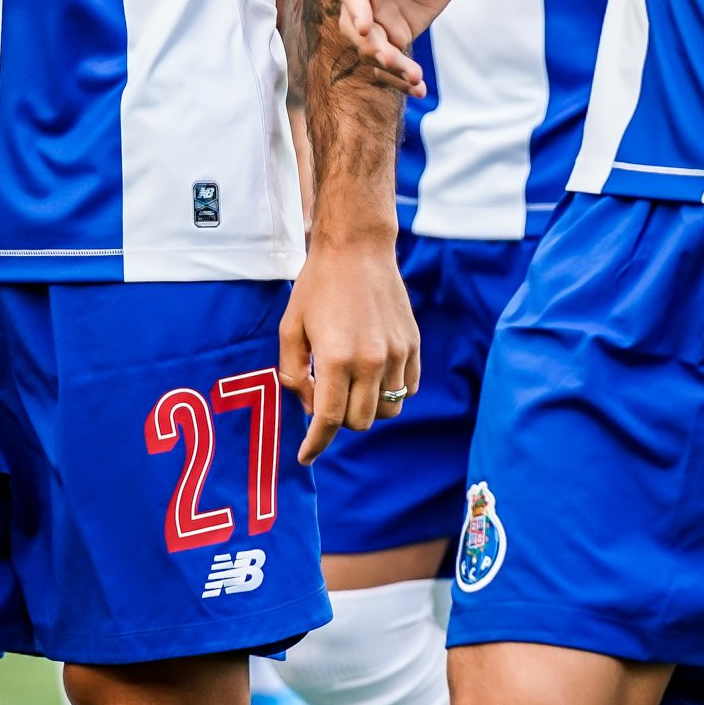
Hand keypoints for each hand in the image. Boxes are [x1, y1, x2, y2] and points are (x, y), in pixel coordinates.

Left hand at [277, 232, 419, 463]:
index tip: (306, 456)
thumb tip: (309, 404)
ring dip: (367, 409)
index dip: (315, 444)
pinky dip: (390, 392)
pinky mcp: (413, 346)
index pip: (328, 420)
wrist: (357, 249)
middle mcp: (371, 361)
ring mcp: (397, 354)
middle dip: (338, 421)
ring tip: (350, 387)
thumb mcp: (290, 328)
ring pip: (387, 410)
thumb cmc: (317, 286)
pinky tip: (373, 375)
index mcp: (336, 358)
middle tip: (324, 400)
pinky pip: (408, 389)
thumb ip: (292, 373)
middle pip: (359, 421)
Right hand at [335, 0, 473, 87]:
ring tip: (414, 79)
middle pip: (354, 25)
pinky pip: (392, 61)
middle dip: (369, 45)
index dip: (355, 7)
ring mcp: (376, 18)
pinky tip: (419, 91)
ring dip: (388, 67)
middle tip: (390, 59)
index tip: (363, 27)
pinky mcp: (393, 35)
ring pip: (371, 49)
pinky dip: (402, 78)